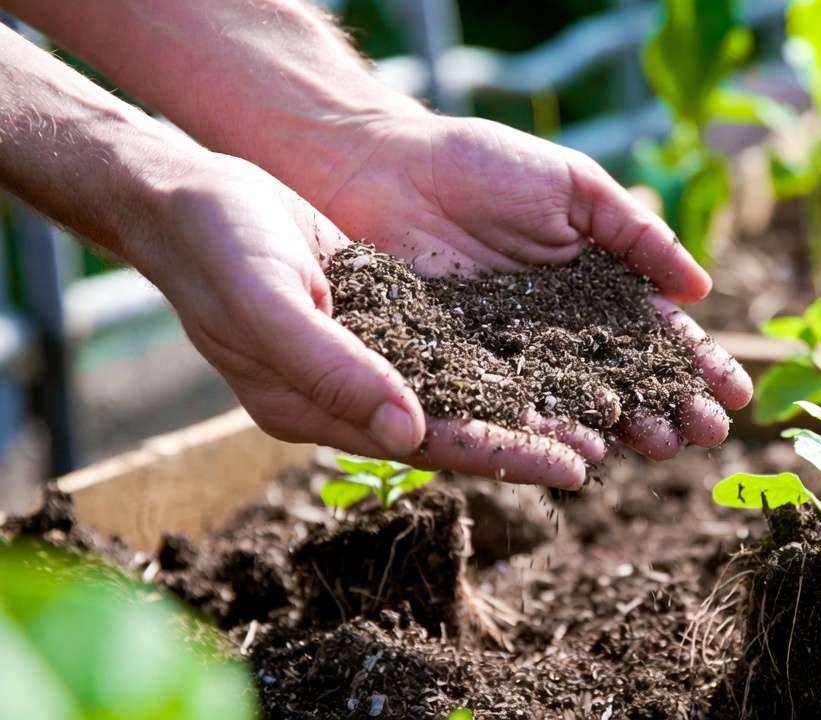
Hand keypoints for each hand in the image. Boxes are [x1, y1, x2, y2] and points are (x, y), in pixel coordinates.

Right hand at [137, 153, 598, 488]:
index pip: (424, 445)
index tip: (570, 468)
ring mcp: (360, 359)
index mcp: (312, 410)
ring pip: (457, 391)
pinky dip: (495, 355)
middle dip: (527, 441)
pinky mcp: (377, 320)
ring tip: (593, 410)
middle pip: (452, 427)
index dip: (500, 456)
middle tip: (604, 450)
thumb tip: (407, 432)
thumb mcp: (269, 302)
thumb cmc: (218, 244)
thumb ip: (332, 368)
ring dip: (521, 401)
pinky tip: (545, 351)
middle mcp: (343, 396)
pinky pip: (447, 348)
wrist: (189, 197)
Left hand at [309, 112, 753, 459]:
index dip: (698, 363)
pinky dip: (549, 431)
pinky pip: (514, 407)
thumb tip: (699, 290)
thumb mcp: (574, 188)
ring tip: (660, 447)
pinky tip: (585, 450)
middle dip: (671, 405)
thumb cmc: (481, 165)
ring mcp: (516, 354)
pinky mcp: (464, 371)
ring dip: (623, 427)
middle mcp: (563, 328)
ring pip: (579, 401)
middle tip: (704, 434)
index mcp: (597, 283)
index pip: (658, 333)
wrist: (381, 169)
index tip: (734, 395)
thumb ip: (635, 233)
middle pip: (628, 377)